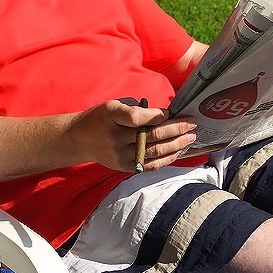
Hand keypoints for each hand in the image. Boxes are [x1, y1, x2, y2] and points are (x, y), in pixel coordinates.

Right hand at [72, 99, 195, 171]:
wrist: (80, 139)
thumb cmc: (101, 118)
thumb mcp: (113, 105)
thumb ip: (136, 109)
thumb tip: (164, 115)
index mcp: (111, 116)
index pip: (136, 118)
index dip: (155, 116)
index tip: (170, 112)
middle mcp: (115, 137)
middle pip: (150, 135)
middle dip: (176, 129)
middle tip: (192, 123)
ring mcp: (121, 155)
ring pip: (154, 151)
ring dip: (176, 144)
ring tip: (191, 137)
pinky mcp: (125, 167)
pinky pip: (151, 165)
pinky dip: (167, 158)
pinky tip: (179, 151)